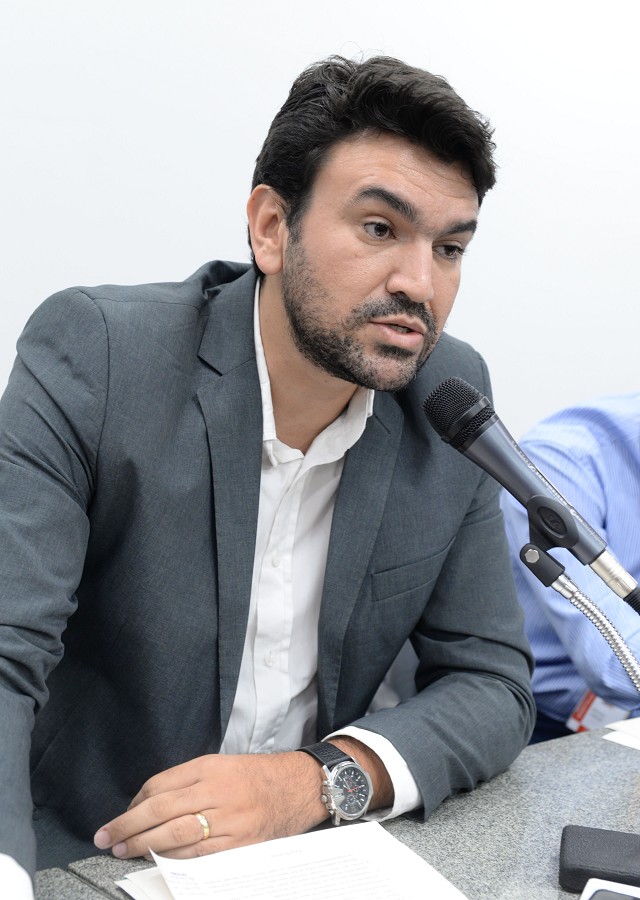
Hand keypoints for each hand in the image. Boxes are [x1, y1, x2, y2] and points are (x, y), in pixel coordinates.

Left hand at [93, 751, 327, 859]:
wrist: (297, 787)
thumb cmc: (255, 777)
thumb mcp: (220, 765)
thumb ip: (186, 781)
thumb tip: (147, 803)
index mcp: (209, 767)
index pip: (159, 785)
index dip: (133, 804)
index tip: (118, 817)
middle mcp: (216, 790)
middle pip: (160, 809)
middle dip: (127, 826)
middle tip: (106, 837)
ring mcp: (228, 818)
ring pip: (175, 834)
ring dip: (143, 845)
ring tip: (124, 850)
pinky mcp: (239, 842)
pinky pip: (198, 853)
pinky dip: (173, 857)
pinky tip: (158, 858)